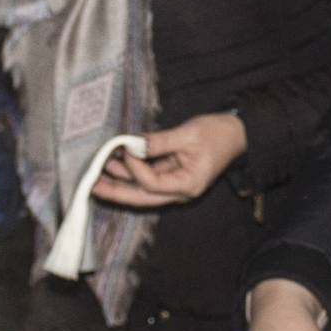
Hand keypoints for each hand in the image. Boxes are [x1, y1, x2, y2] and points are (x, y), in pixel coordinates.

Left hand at [92, 112, 246, 207]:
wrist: (238, 134)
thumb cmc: (218, 133)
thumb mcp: (188, 134)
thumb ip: (158, 141)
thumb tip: (132, 144)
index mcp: (188, 184)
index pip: (152, 183)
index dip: (135, 168)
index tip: (124, 149)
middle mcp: (181, 192)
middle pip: (142, 197)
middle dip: (116, 191)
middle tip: (91, 185)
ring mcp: (177, 187)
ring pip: (143, 192)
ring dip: (121, 183)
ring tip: (97, 175)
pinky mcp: (174, 178)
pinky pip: (149, 180)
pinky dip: (133, 174)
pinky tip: (116, 166)